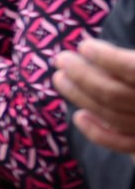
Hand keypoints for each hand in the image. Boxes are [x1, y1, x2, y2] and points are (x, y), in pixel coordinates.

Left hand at [56, 38, 134, 154]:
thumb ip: (132, 61)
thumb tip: (109, 48)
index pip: (132, 69)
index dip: (106, 57)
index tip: (84, 45)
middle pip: (115, 93)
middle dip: (82, 75)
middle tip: (60, 58)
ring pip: (112, 115)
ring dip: (80, 97)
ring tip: (60, 77)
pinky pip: (122, 143)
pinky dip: (98, 132)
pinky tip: (78, 116)